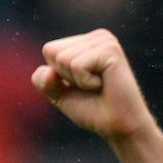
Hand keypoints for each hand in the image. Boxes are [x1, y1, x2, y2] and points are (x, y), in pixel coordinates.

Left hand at [32, 29, 162, 162]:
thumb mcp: (60, 94)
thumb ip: (45, 81)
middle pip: (53, 52)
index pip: (49, 50)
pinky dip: (85, 82)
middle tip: (90, 86)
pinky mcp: (110, 49)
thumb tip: (48, 71)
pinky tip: (103, 84)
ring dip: (76, 80)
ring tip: (97, 85)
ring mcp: (105, 40)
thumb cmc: (92, 109)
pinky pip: (77, 66)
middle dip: (65, 77)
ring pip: (64, 59)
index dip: (56, 75)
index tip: (79, 85)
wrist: (117, 125)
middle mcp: (96, 37)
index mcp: (86, 42)